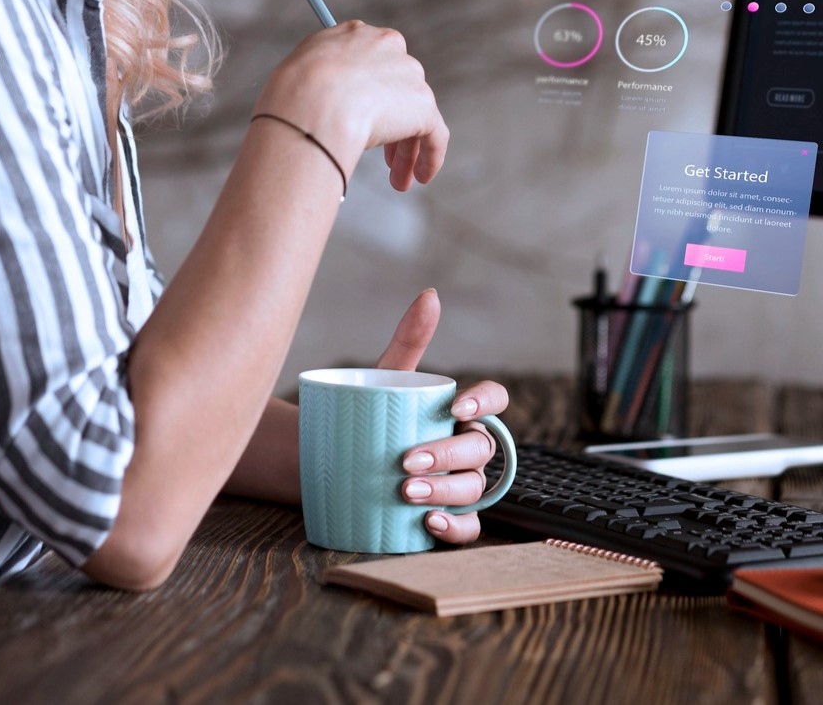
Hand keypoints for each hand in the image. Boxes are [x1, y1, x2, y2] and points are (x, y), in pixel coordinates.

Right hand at [257, 20, 447, 191]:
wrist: (310, 102)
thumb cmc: (291, 94)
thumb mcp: (300, 75)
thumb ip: (320, 81)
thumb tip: (325, 106)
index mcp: (355, 35)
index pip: (371, 64)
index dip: (368, 95)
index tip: (361, 118)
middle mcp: (387, 46)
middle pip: (397, 89)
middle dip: (391, 124)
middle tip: (382, 158)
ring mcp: (408, 74)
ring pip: (415, 115)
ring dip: (406, 150)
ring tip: (397, 181)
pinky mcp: (423, 104)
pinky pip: (435, 134)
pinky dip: (430, 156)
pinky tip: (420, 177)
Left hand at [374, 289, 508, 544]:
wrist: (327, 462)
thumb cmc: (367, 417)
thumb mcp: (385, 379)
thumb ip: (409, 340)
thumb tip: (430, 295)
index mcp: (461, 411)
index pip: (495, 399)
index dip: (486, 400)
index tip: (456, 404)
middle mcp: (466, 448)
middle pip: (480, 448)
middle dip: (448, 453)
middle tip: (406, 461)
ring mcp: (459, 484)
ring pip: (473, 487)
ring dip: (446, 490)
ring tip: (406, 491)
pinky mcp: (446, 517)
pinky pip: (468, 527)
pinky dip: (454, 527)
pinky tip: (428, 521)